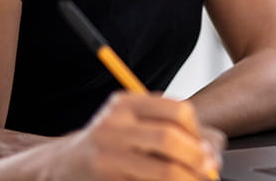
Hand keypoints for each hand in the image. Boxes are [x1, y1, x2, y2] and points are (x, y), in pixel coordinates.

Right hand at [49, 92, 221, 180]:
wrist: (62, 165)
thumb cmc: (112, 145)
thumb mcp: (137, 125)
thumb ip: (175, 131)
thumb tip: (213, 155)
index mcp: (126, 102)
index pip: (178, 111)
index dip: (198, 132)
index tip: (205, 148)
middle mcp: (113, 124)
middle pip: (170, 139)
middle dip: (197, 158)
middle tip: (208, 170)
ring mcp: (106, 154)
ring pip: (163, 170)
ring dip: (187, 179)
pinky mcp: (106, 179)